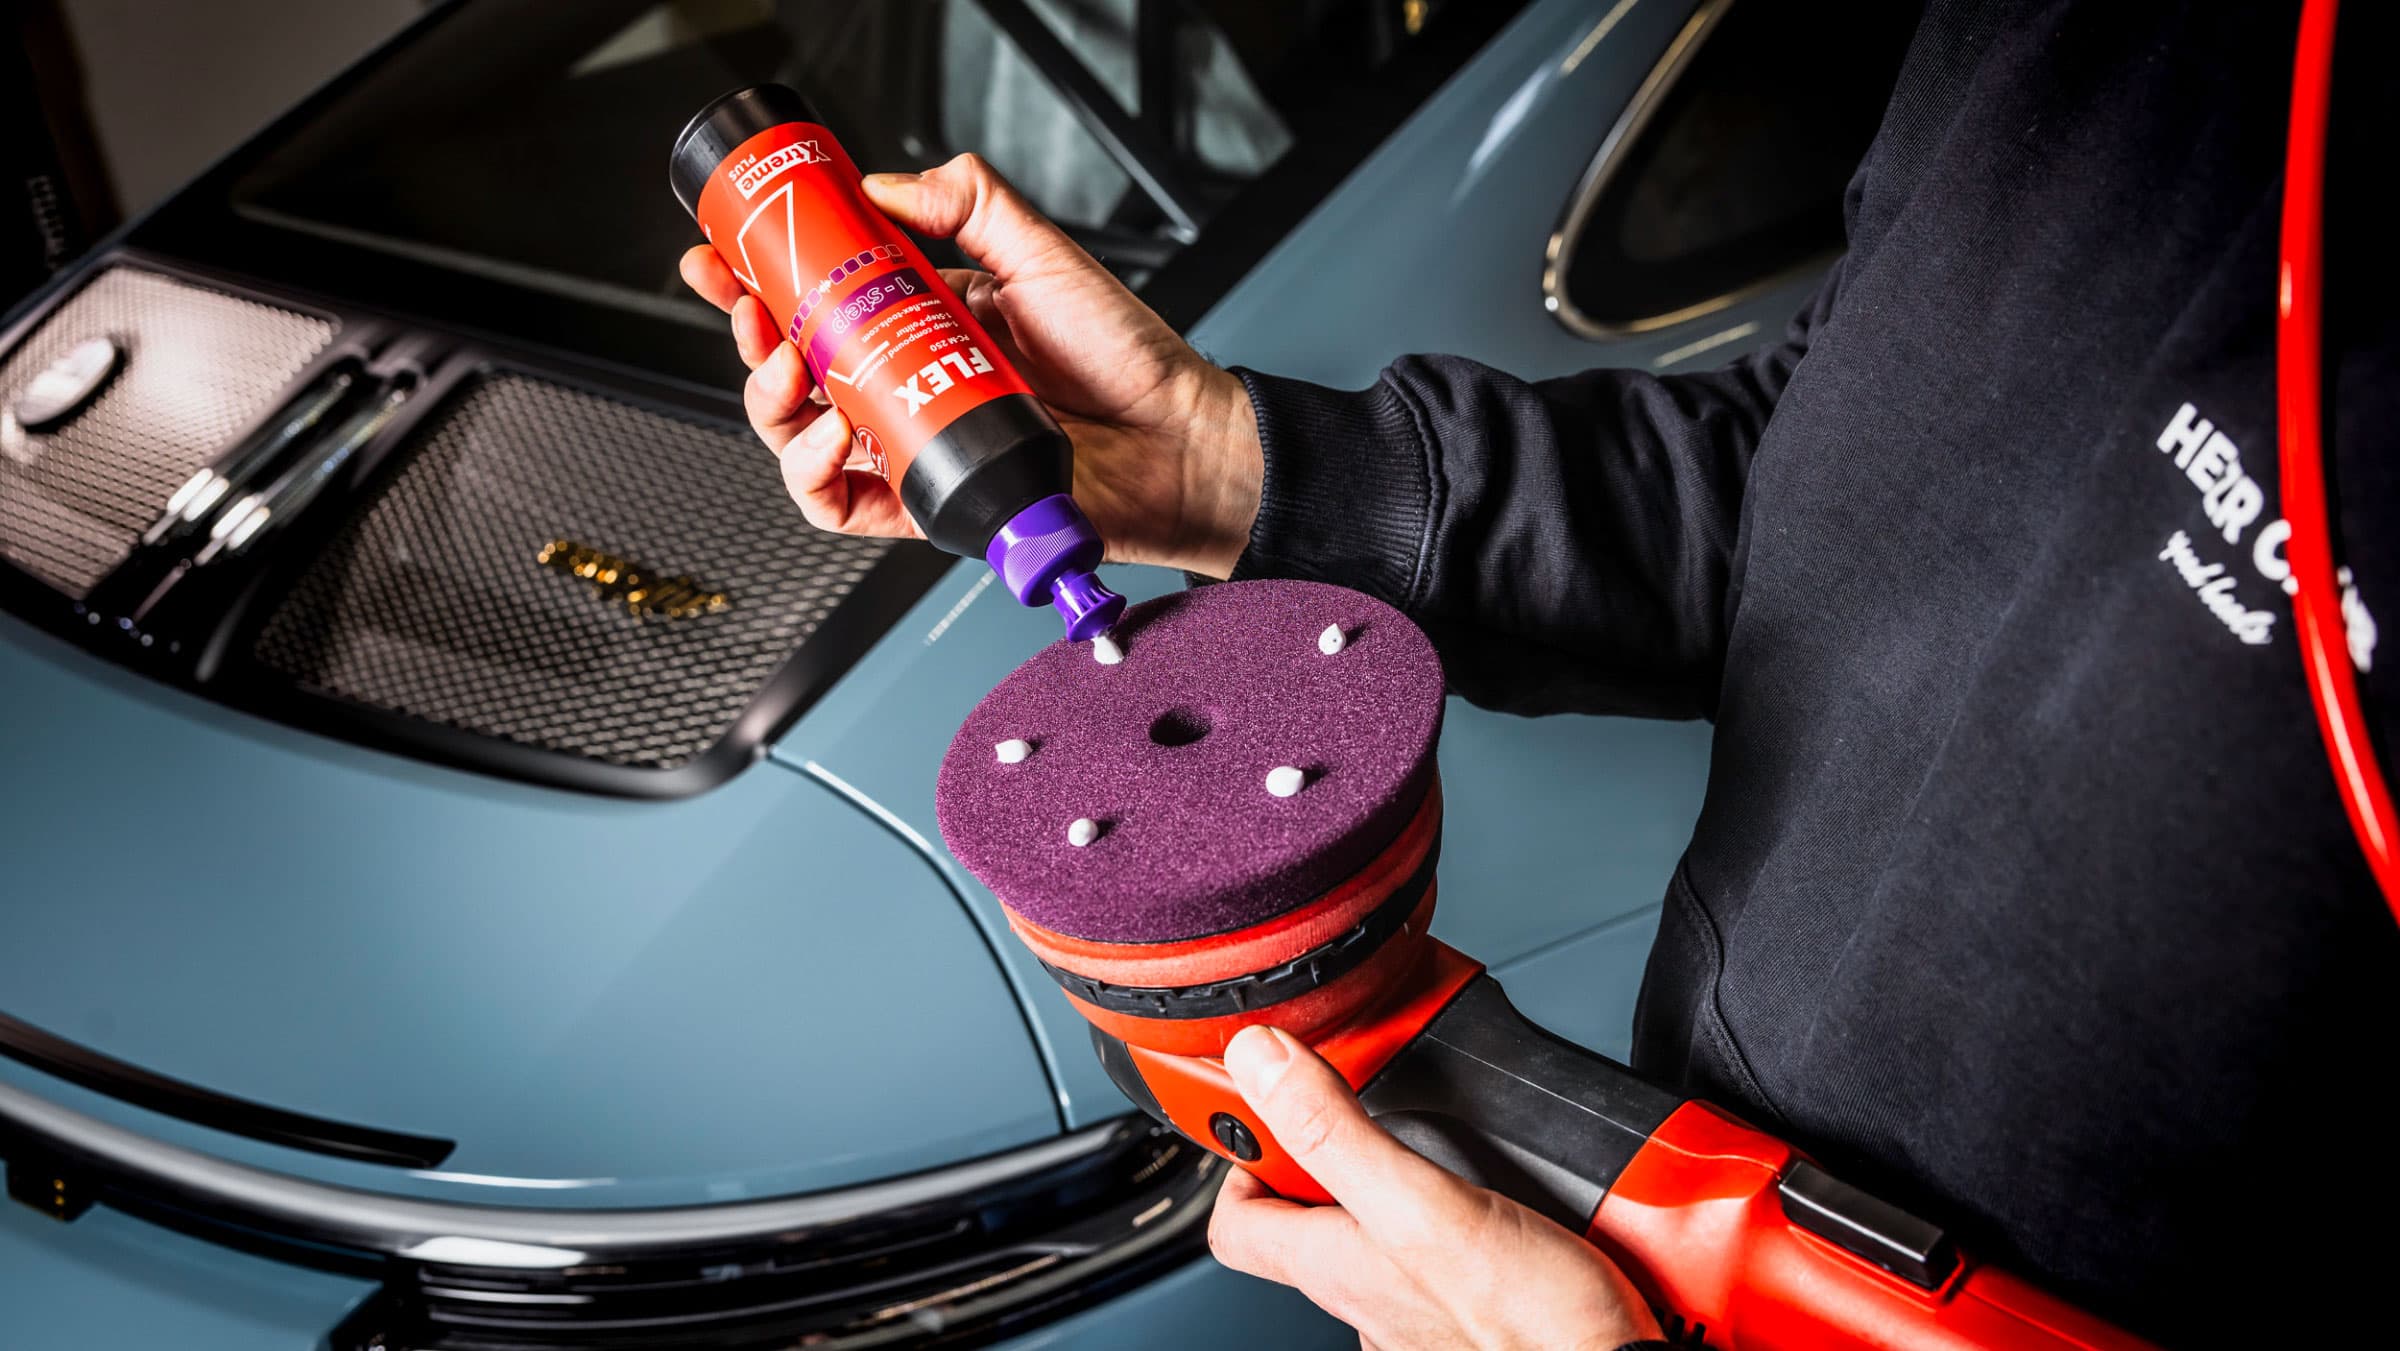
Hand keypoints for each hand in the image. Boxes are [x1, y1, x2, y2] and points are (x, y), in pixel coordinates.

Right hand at [678, 153, 1262, 576]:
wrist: (1177, 441)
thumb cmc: (1127, 356)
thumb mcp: (1041, 253)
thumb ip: (969, 202)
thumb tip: (882, 184)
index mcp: (924, 320)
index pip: (819, 299)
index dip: (759, 280)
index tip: (721, 257)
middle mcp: (909, 384)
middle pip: (793, 367)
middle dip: (751, 337)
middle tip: (752, 312)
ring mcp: (912, 445)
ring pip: (800, 436)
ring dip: (771, 404)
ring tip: (792, 371)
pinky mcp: (925, 504)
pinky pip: (840, 504)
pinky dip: (813, 475)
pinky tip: (827, 437)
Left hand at [1208, 1026, 1663, 1350]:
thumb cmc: (1529, 1325)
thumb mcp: (1422, 1205)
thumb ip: (1337, 1135)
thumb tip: (1258, 1062)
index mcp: (1334, 1266)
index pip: (1237, 1222)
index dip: (1243, 1159)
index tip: (1266, 1102)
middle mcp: (1368, 1295)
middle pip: (1316, 1217)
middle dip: (1341, 1153)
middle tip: (1374, 1098)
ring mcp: (1423, 1308)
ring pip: (1387, 1229)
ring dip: (1410, 1175)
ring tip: (1453, 1132)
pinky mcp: (1481, 1307)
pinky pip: (1453, 1250)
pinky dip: (1470, 1209)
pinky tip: (1509, 1189)